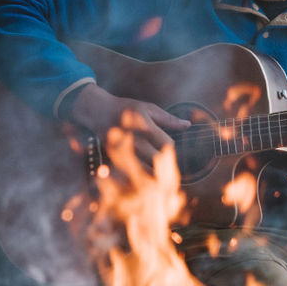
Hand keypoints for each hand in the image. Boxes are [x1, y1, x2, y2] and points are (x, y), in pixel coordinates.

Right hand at [68, 83, 189, 169]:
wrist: (98, 111)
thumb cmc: (126, 107)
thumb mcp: (148, 108)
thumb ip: (168, 119)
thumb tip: (188, 125)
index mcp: (145, 125)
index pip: (167, 144)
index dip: (171, 148)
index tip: (169, 149)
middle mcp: (134, 139)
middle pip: (157, 158)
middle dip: (165, 163)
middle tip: (168, 165)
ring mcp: (124, 150)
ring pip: (145, 169)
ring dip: (155, 174)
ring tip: (161, 176)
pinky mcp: (115, 157)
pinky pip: (131, 172)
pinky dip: (140, 177)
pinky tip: (145, 177)